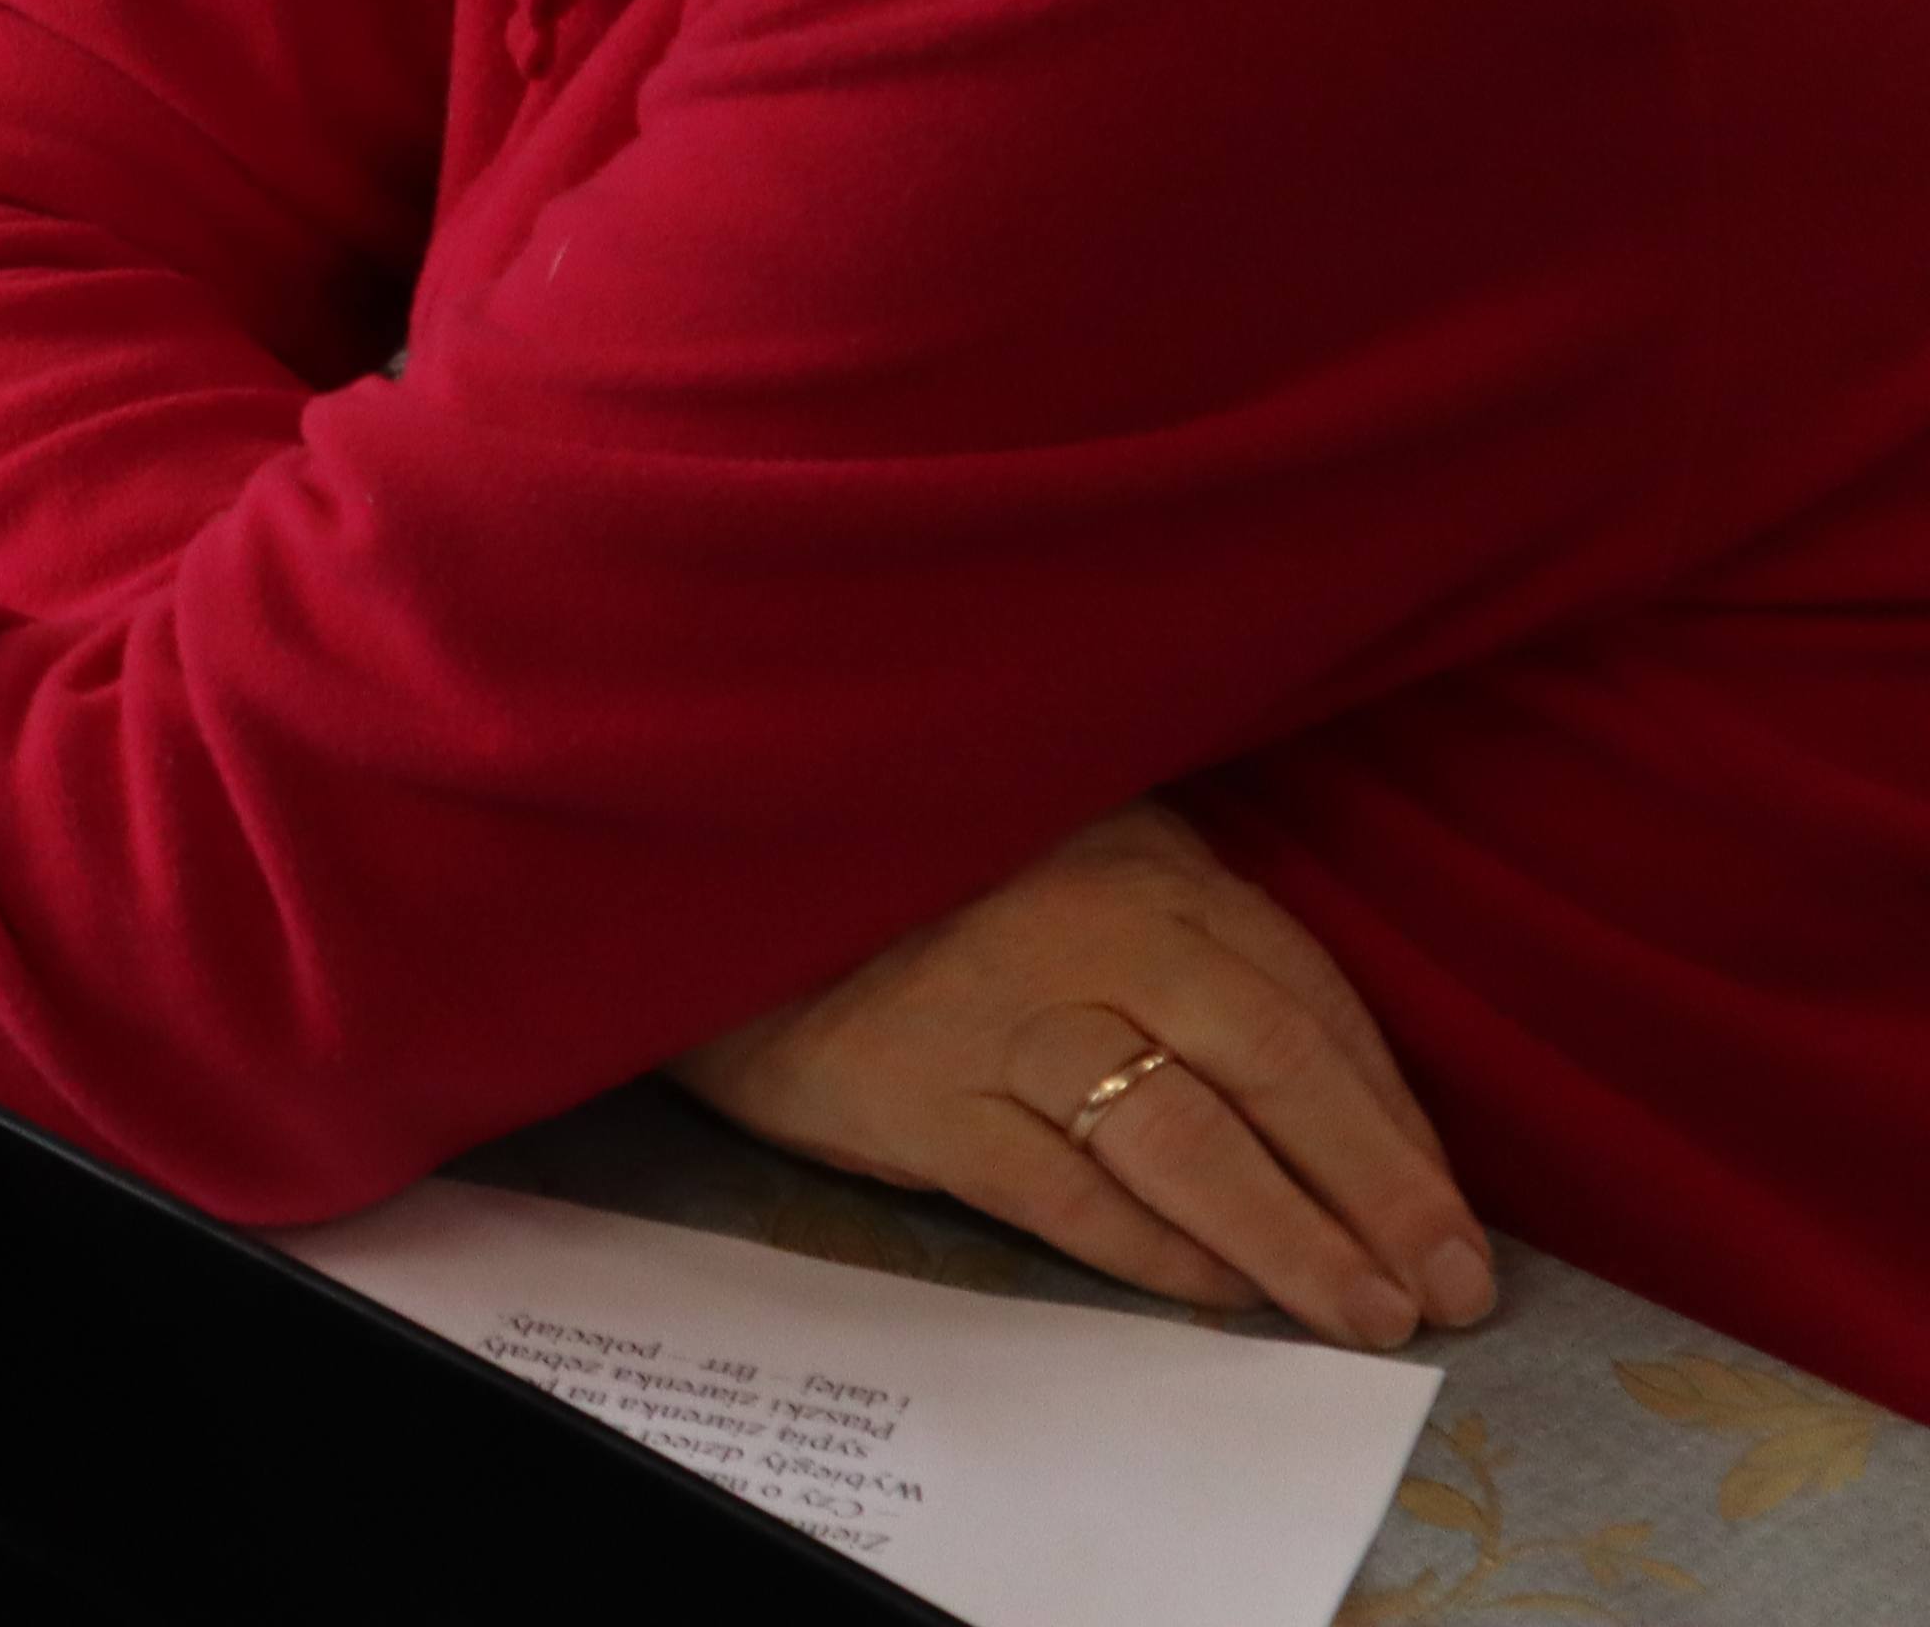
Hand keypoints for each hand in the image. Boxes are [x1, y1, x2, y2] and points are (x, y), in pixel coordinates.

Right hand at [676, 802, 1497, 1352]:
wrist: (715, 886)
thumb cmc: (912, 884)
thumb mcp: (1061, 853)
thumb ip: (1176, 924)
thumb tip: (1322, 1064)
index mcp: (1140, 859)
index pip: (1306, 995)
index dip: (1392, 1114)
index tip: (1450, 1209)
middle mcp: (1086, 926)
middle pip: (1273, 1064)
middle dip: (1380, 1187)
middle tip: (1452, 1289)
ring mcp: (1001, 1014)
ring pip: (1183, 1139)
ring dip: (1292, 1237)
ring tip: (1367, 1313)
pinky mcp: (920, 1095)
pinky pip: (1064, 1190)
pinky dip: (1156, 1249)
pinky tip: (1222, 1291)